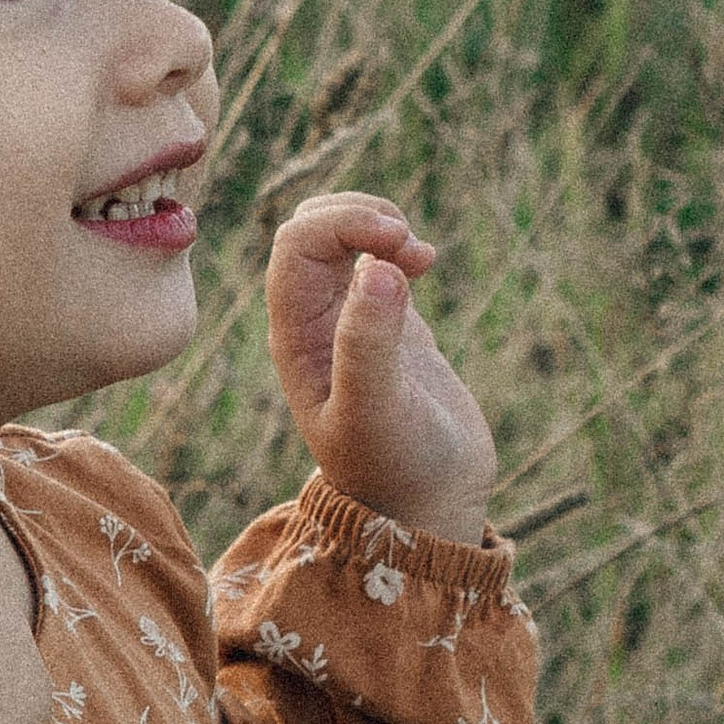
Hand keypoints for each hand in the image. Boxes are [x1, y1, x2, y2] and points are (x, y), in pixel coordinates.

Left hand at [264, 194, 497, 544]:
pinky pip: (373, 258)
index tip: (399, 244)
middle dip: (360, 217)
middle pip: (312, 228)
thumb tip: (376, 269)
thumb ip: (370, 343)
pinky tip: (423, 263)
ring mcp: (349, 320)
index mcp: (295, 337)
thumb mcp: (377, 412)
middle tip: (410, 247)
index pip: (297, 245)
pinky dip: (398, 244)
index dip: (344, 224)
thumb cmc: (396, 468)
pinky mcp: (388, 323)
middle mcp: (312, 323)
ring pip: (339, 237)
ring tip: (419, 255)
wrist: (429, 506)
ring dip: (377, 224)